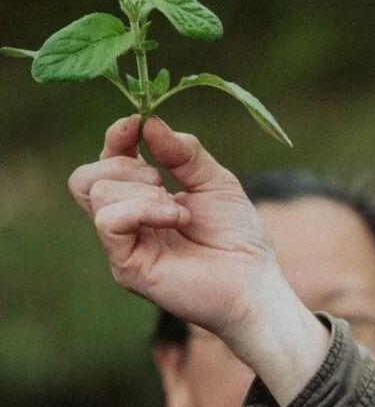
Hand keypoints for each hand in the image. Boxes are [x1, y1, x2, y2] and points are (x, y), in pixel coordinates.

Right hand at [70, 115, 284, 340]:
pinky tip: (176, 219)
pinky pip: (110, 221)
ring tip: (179, 212)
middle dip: (125, 165)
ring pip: (97, 193)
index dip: (117, 138)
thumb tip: (149, 122)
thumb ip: (184, 152)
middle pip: (88, 176)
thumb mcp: (216, 182)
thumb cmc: (239, 239)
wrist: (254, 284)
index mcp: (144, 199)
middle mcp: (128, 223)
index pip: (108, 162)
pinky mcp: (126, 265)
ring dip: (143, 190)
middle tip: (164, 181)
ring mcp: (124, 245)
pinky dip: (142, 209)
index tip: (137, 124)